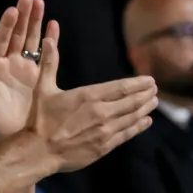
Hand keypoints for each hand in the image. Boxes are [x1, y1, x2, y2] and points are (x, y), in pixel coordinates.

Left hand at [0, 0, 57, 142]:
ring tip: (41, 2)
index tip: (12, 9)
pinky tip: (53, 25)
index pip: (0, 40)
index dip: (6, 25)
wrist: (4, 137)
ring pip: (31, 41)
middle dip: (23, 16)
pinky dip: (50, 41)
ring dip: (36, 23)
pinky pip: (46, 56)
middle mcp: (8, 64)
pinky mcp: (39, 79)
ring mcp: (24, 70)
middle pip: (17, 35)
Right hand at [27, 36, 157, 171]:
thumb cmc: (39, 120)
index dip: (139, 83)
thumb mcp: (42, 89)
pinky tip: (146, 121)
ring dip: (145, 108)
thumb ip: (49, 64)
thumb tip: (48, 40)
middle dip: (146, 94)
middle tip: (154, 89)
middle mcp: (102, 112)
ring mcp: (105, 130)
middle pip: (132, 101)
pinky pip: (127, 134)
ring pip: (133, 117)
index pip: (122, 87)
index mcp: (88, 96)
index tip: (150, 79)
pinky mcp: (105, 146)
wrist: (38, 151)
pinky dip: (139, 126)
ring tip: (154, 101)